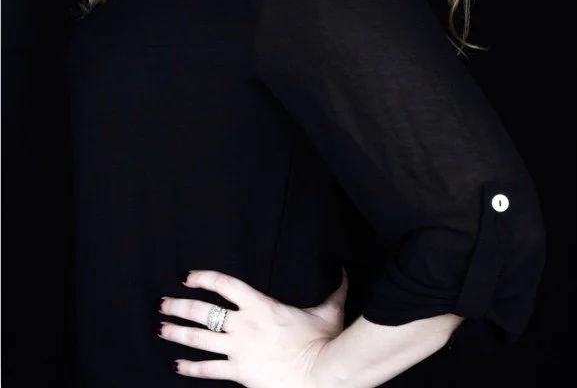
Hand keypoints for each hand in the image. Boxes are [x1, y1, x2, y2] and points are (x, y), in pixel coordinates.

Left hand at [158, 267, 348, 385]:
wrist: (320, 374)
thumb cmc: (323, 342)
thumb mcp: (327, 310)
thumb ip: (333, 290)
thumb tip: (343, 271)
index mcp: (260, 305)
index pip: (224, 285)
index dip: (203, 278)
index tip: (188, 277)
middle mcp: (244, 325)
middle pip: (203, 311)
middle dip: (180, 306)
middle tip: (164, 303)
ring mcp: (239, 350)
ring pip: (199, 339)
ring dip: (177, 333)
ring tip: (161, 329)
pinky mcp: (239, 373)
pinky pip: (208, 370)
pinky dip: (190, 368)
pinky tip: (177, 366)